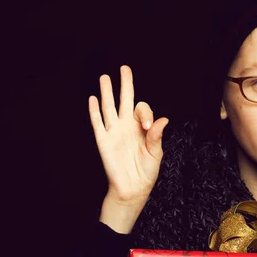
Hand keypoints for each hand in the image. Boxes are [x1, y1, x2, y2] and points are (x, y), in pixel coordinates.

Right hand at [88, 66, 168, 203]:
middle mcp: (127, 127)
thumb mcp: (156, 153)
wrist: (132, 188)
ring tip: (105, 77)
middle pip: (124, 100)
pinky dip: (95, 111)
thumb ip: (156, 136)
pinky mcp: (104, 141)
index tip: (146, 126)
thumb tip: (163, 120)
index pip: (141, 109)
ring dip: (107, 92)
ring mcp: (114, 133)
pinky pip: (98, 123)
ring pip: (109, 108)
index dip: (144, 113)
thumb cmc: (146, 172)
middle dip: (125, 84)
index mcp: (141, 128)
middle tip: (124, 68)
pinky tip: (93, 99)